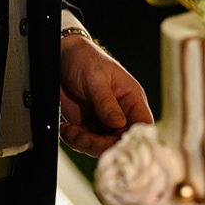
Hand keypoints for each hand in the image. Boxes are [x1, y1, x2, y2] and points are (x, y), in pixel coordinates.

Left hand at [59, 33, 152, 155]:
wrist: (61, 57)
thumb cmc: (84, 59)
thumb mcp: (96, 79)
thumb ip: (106, 102)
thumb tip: (119, 124)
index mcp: (132, 99)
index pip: (143, 124)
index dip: (134, 138)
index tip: (116, 143)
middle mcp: (121, 113)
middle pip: (121, 141)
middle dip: (101, 145)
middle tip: (82, 137)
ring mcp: (104, 121)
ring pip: (102, 147)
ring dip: (84, 143)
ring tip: (70, 130)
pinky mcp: (88, 126)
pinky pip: (85, 143)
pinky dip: (74, 141)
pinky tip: (66, 128)